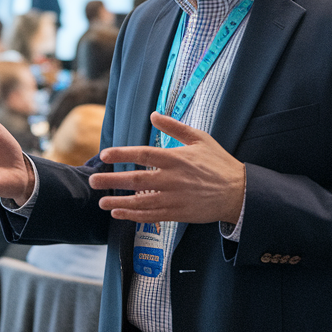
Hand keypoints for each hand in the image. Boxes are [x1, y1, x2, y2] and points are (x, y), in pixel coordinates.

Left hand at [88, 112, 245, 224]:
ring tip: (102, 202)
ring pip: (141, 201)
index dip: (122, 154)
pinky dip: (133, 215)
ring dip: (119, 202)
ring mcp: (174, 198)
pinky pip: (151, 216)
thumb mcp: (200, 138)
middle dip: (112, 181)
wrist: (238, 192)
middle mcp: (172, 179)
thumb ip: (175, 127)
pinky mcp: (177, 213)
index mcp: (176, 158)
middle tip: (93, 182)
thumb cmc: (219, 163)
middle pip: (136, 180)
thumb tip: (153, 115)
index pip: (143, 154)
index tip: (105, 155)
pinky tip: (119, 214)